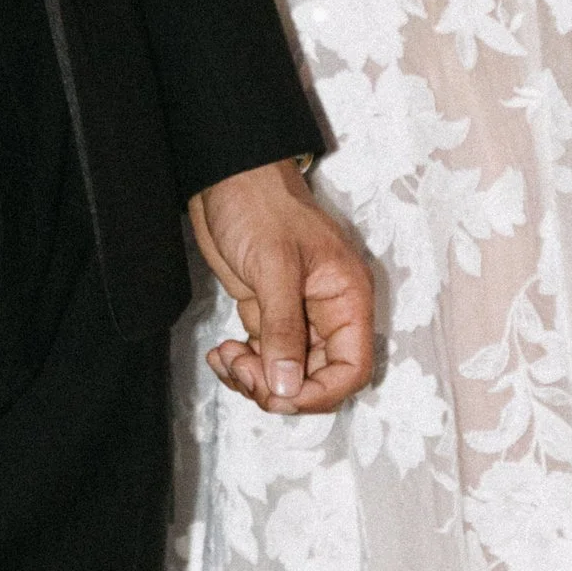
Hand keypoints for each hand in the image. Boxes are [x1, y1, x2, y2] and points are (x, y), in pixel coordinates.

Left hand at [192, 160, 373, 414]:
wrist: (226, 176)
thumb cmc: (260, 204)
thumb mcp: (274, 265)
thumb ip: (282, 328)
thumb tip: (287, 388)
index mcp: (347, 298)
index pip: (351, 368)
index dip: (320, 393)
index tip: (280, 394)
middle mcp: (328, 313)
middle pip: (320, 379)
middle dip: (280, 387)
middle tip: (243, 372)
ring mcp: (297, 315)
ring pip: (288, 374)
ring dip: (256, 380)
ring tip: (226, 359)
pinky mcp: (267, 314)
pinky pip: (264, 358)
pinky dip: (243, 366)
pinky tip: (220, 354)